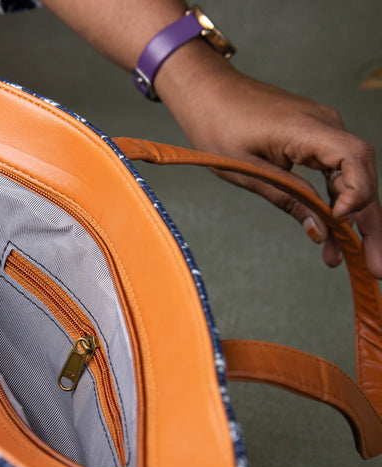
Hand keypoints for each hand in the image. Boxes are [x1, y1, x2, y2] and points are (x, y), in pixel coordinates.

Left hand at [159, 54, 381, 277]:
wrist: (208, 93)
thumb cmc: (219, 126)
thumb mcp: (247, 171)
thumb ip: (287, 198)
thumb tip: (319, 232)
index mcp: (307, 129)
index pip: (354, 159)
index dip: (357, 194)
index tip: (340, 223)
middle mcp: (326, 126)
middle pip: (361, 175)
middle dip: (370, 223)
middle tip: (376, 266)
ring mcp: (323, 132)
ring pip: (350, 179)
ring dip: (352, 219)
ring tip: (345, 258)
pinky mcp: (314, 140)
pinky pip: (333, 173)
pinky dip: (333, 202)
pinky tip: (330, 233)